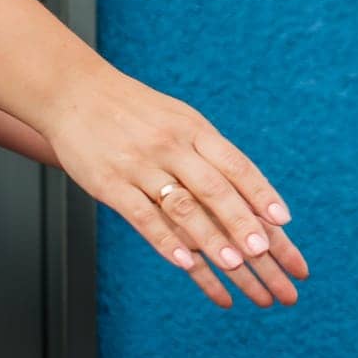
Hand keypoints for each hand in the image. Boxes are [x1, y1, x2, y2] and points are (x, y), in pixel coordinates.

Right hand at [43, 67, 308, 305]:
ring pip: (182, 207)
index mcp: (195, 131)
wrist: (73, 91)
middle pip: (216, 190)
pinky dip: (164, 240)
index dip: (261, 194)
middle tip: (266, 254)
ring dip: (211, 239)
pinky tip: (184, 263)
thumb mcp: (181, 121)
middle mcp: (172, 146)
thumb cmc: (137, 113)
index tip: (283, 221)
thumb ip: (212, 154)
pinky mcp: (108, 183)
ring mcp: (140, 165)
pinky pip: (141, 216)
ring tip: (236, 265)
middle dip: (244, 224)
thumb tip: (251, 192)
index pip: (237, 165)